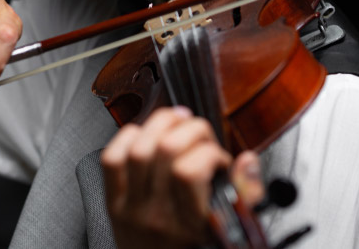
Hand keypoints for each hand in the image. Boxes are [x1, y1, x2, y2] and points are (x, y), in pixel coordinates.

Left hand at [100, 106, 264, 248]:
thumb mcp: (228, 229)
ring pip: (139, 149)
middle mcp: (158, 215)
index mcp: (190, 224)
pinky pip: (112, 159)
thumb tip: (247, 160)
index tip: (218, 157)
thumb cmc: (193, 248)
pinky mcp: (113, 202)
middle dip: (188, 128)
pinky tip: (146, 135)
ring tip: (177, 122)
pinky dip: (127, 138)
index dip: (209, 152)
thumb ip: (244, 195)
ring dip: (160, 125)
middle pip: (165, 150)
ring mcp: (132, 208)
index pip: (189, 172)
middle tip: (199, 132)